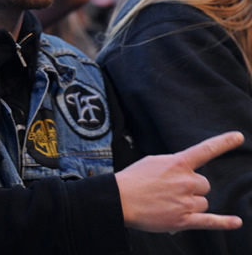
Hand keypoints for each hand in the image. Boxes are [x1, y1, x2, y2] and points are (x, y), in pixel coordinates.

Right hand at [116, 131, 243, 232]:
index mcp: (177, 163)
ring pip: (203, 202)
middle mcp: (185, 181)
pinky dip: (225, 222)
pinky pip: (210, 221)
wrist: (119, 200)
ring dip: (191, 203)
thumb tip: (186, 171)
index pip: (205, 150)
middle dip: (192, 188)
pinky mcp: (183, 220)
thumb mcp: (152, 162)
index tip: (239, 137)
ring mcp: (185, 201)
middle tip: (171, 191)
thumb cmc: (132, 180)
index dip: (224, 143)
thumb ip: (174, 165)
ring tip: (169, 203)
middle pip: (204, 185)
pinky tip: (237, 222)